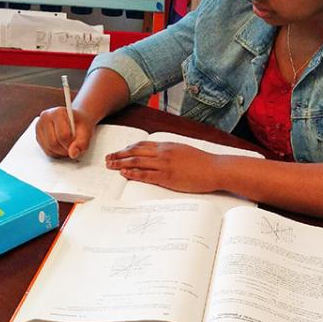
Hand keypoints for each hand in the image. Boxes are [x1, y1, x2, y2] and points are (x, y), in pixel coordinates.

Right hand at [36, 107, 94, 158]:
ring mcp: (39, 126)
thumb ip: (82, 142)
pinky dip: (55, 152)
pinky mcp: (38, 135)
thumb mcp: (86, 131)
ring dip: (60, 152)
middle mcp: (45, 117)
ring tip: (68, 146)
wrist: (75, 119)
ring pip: (48, 148)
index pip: (62, 135)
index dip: (71, 144)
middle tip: (73, 147)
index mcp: (57, 112)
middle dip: (65, 150)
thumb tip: (73, 153)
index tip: (76, 144)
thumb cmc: (80, 123)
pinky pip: (46, 150)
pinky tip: (62, 146)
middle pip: (53, 143)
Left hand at [105, 141, 219, 192]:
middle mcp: (163, 152)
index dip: (127, 148)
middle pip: (135, 152)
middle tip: (108, 158)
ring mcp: (164, 164)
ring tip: (111, 166)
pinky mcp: (167, 177)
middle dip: (119, 155)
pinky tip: (125, 174)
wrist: (214, 168)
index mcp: (167, 145)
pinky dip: (133, 173)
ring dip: (122, 163)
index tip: (119, 151)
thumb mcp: (183, 150)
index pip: (141, 145)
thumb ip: (170, 151)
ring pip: (137, 162)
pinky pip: (145, 174)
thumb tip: (159, 153)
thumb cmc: (202, 162)